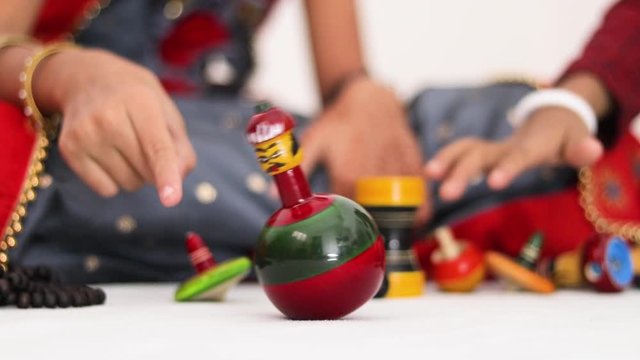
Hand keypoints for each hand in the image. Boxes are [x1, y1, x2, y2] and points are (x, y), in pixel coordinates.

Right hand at [38, 48, 195, 206]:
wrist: (85, 78)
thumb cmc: (137, 99)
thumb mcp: (166, 110)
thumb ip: (180, 146)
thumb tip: (178, 178)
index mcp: (140, 101)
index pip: (157, 147)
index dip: (167, 175)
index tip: (171, 200)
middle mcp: (108, 117)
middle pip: (147, 171)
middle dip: (155, 167)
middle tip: (143, 139)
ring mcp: (85, 133)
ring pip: (128, 183)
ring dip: (135, 174)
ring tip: (124, 144)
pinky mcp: (69, 149)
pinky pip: (106, 189)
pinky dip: (114, 180)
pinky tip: (107, 153)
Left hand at [301, 77, 429, 223]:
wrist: (370, 98)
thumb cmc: (339, 121)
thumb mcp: (313, 142)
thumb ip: (298, 170)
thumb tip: (273, 193)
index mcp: (347, 175)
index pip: (346, 216)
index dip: (344, 227)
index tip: (341, 232)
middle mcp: (374, 177)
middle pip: (375, 220)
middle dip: (369, 229)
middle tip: (363, 233)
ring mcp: (397, 173)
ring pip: (399, 214)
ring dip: (394, 224)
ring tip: (385, 229)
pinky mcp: (415, 168)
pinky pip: (419, 201)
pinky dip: (415, 213)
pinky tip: (408, 218)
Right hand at [425, 106, 603, 200]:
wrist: (551, 120)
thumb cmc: (564, 138)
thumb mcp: (578, 143)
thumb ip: (583, 148)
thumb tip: (593, 149)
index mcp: (529, 146)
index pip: (517, 157)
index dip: (507, 168)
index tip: (493, 182)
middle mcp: (505, 145)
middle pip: (480, 154)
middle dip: (462, 172)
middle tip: (446, 195)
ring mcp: (492, 148)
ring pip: (464, 149)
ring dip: (446, 160)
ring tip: (428, 175)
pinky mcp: (483, 153)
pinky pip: (460, 153)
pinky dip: (443, 160)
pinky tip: (428, 177)